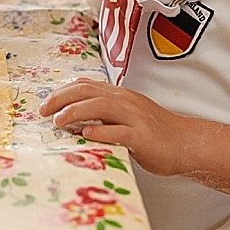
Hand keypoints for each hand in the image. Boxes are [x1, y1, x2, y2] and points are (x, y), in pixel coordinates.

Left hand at [38, 78, 189, 175]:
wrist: (186, 144)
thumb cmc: (154, 134)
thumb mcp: (126, 116)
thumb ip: (104, 114)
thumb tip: (74, 120)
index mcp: (120, 95)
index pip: (86, 85)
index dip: (62, 91)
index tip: (45, 104)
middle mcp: (126, 101)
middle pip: (88, 91)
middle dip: (62, 99)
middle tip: (43, 111)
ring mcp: (135, 117)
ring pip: (101, 106)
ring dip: (76, 112)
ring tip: (58, 121)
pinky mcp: (142, 137)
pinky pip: (120, 131)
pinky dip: (101, 131)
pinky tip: (87, 135)